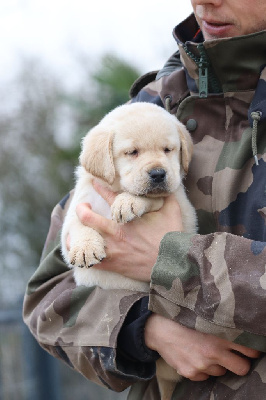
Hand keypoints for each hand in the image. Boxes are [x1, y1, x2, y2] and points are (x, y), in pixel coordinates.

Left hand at [75, 179, 182, 281]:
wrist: (171, 265)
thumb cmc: (171, 237)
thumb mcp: (172, 211)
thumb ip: (166, 194)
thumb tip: (164, 184)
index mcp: (127, 217)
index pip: (108, 196)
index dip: (100, 187)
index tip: (94, 182)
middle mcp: (115, 232)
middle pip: (88, 218)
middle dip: (82, 209)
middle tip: (82, 206)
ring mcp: (112, 249)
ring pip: (85, 241)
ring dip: (76, 235)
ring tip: (71, 233)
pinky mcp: (112, 264)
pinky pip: (91, 261)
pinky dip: (83, 257)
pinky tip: (78, 254)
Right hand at [145, 314, 259, 380]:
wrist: (157, 329)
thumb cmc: (182, 319)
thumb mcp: (204, 317)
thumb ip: (221, 325)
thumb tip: (240, 331)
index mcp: (218, 335)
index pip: (248, 349)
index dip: (252, 350)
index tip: (251, 348)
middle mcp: (212, 353)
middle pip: (242, 368)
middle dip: (240, 363)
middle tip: (235, 356)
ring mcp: (201, 365)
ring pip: (221, 373)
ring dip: (218, 365)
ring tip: (206, 351)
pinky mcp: (191, 373)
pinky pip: (205, 377)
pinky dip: (203, 370)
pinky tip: (194, 356)